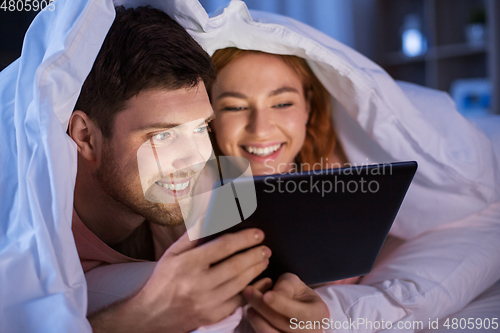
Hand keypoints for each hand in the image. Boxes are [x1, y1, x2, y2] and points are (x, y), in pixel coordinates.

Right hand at [89, 229, 270, 332]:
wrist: (152, 314)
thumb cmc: (163, 279)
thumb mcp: (172, 253)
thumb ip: (193, 235)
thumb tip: (210, 215)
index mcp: (187, 264)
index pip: (222, 247)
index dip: (244, 238)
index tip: (257, 234)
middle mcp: (198, 284)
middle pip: (235, 266)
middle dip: (255, 255)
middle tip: (266, 248)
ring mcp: (206, 302)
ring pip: (240, 284)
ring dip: (256, 270)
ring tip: (264, 260)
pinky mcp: (213, 316)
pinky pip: (239, 302)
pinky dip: (253, 290)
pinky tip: (260, 281)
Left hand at [244, 273, 329, 332]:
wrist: (297, 306)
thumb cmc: (296, 292)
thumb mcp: (294, 282)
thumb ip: (285, 286)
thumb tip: (270, 296)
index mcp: (320, 314)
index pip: (301, 313)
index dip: (282, 305)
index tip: (266, 295)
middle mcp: (312, 332)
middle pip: (285, 325)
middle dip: (264, 308)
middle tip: (248, 292)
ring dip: (258, 320)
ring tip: (249, 305)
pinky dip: (258, 326)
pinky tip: (253, 314)